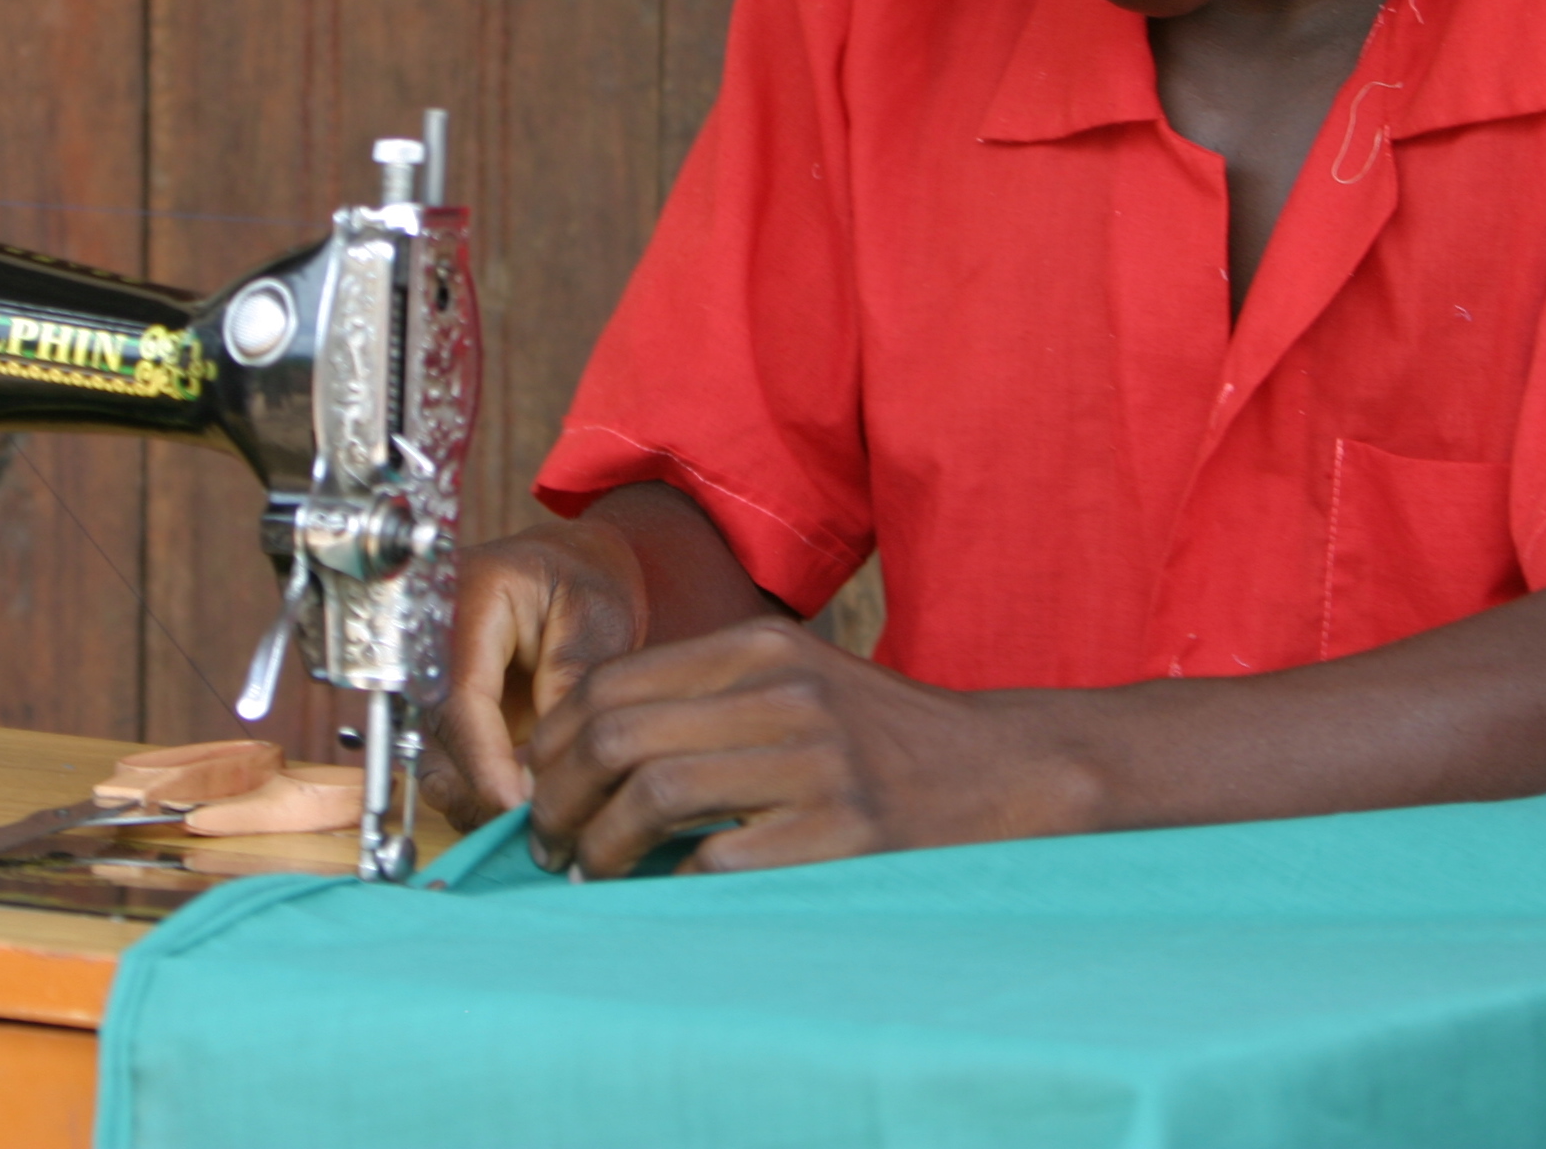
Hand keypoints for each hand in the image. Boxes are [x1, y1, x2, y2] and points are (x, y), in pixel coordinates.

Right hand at [421, 518, 648, 828]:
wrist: (566, 573)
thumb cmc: (581, 581)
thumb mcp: (592, 613)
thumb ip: (572, 677)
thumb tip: (551, 760)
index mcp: (464, 608)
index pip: (458, 700)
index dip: (484, 761)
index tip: (518, 804)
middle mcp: (431, 654)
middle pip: (437, 745)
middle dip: (487, 792)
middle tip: (548, 817)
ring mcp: (434, 693)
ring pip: (438, 772)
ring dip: (486, 801)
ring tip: (545, 809)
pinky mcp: (446, 724)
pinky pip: (452, 777)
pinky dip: (487, 798)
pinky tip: (531, 802)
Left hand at [523, 617, 1087, 877]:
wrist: (1004, 773)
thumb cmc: (880, 740)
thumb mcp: (796, 683)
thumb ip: (704, 701)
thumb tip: (584, 755)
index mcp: (760, 647)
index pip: (611, 685)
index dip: (555, 746)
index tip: (541, 791)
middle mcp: (783, 693)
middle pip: (617, 737)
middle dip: (560, 800)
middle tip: (550, 845)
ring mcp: (817, 762)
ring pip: (653, 797)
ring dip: (600, 849)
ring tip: (592, 876)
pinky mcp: (844, 835)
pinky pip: (716, 863)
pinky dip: (669, 887)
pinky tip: (662, 898)